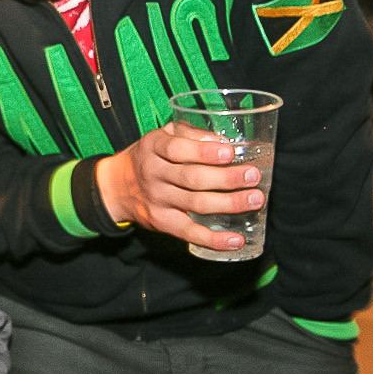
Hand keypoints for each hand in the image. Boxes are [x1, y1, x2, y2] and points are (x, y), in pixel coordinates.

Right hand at [96, 120, 265, 251]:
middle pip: (192, 178)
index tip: (229, 152)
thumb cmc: (151, 156)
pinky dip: (214, 239)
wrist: (117, 186)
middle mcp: (153, 173)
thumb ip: (190, 133)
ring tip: (255, 199)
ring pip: (196, 204)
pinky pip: (189, 233)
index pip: (177, 148)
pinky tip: (236, 240)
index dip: (204, 151)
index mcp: (153, 147)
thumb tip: (224, 141)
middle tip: (253, 176)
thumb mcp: (163, 135)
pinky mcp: (162, 222)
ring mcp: (157, 200)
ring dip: (229, 204)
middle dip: (226, 179)